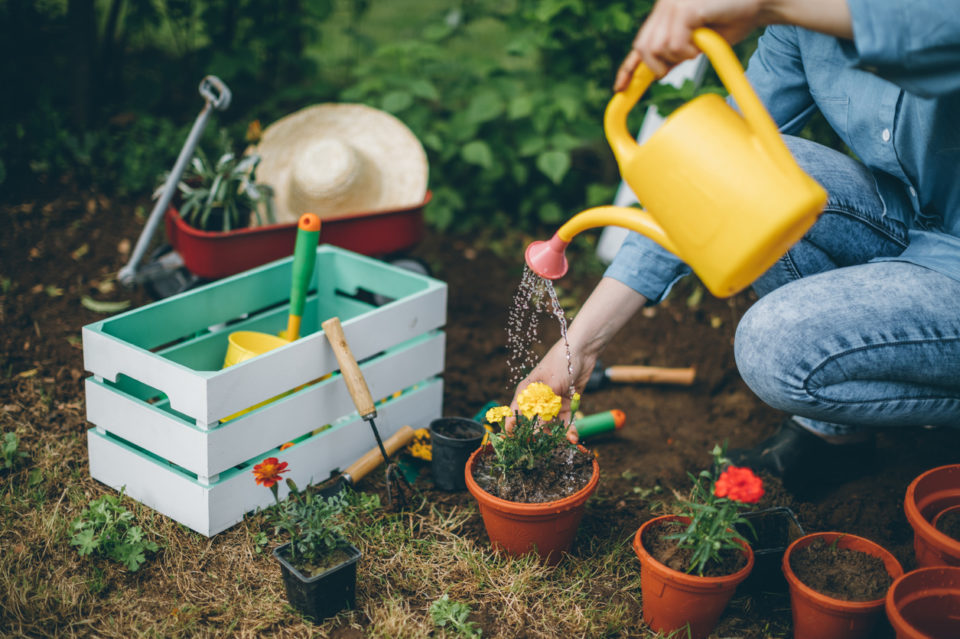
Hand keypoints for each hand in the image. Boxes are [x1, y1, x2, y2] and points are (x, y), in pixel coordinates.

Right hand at [506, 339, 598, 442]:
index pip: (513, 415)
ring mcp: (552, 403)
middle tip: (546, 448)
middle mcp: (536, 400)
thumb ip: (542, 411)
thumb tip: (536, 432)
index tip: (517, 445)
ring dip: (558, 435)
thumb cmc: (559, 364)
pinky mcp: (566, 404)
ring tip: (566, 441)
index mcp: (525, 393)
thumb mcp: (549, 388)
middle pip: (533, 424)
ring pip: (551, 425)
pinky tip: (573, 437)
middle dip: (539, 437)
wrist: (582, 351)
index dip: (513, 430)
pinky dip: (569, 429)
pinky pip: (565, 422)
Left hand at [614, 0, 765, 90]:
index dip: (628, 68)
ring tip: (699, 43)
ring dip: (680, 56)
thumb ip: (677, 50)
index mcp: (664, 13)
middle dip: (659, 65)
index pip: (640, 44)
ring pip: (657, 49)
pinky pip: (674, 45)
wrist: (760, 1)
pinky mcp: (684, 9)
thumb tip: (659, 70)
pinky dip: (689, 50)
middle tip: (685, 59)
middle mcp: (664, 5)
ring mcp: (672, 4)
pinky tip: (703, 37)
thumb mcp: (698, 40)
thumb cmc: (733, 18)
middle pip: (643, 49)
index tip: (619, 89)